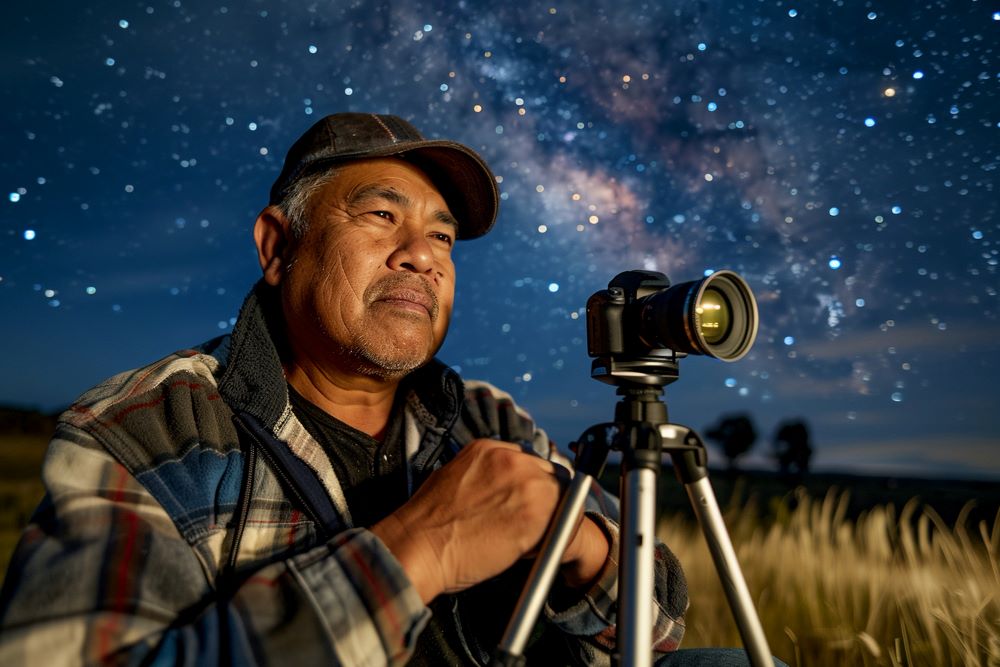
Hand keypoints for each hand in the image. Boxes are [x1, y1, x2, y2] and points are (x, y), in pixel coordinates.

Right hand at [371, 439, 608, 602]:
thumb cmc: (426, 525)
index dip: (530, 485)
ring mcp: (526, 482)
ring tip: (524, 541)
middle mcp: (511, 458)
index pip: (528, 461)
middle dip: (546, 499)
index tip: (525, 503)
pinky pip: (562, 523)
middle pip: (551, 474)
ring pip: (562, 497)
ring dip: (551, 519)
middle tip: (532, 525)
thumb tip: (503, 495)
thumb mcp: (454, 479)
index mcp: (488, 448)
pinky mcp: (536, 512)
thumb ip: (485, 479)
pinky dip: (553, 540)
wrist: (417, 546)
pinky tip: (526, 551)